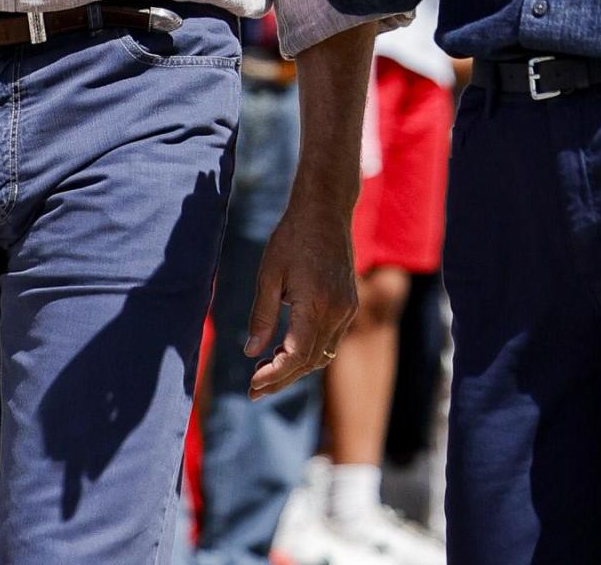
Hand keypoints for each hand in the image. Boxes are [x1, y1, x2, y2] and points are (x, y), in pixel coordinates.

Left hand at [243, 192, 356, 397]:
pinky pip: (330, 340)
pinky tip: (287, 348)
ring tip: (266, 369)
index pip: (296, 356)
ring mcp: (347, 308)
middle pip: (310, 362)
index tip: (251, 385)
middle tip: (253, 391)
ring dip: (296, 368)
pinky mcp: (349, 304)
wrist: (325, 210)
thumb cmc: (292, 237)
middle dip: (281, 380)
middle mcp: (337, 311)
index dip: (274, 375)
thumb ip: (261, 316)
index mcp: (316, 304)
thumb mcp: (269, 274)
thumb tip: (251, 353)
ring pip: (322, 355)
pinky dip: (309, 351)